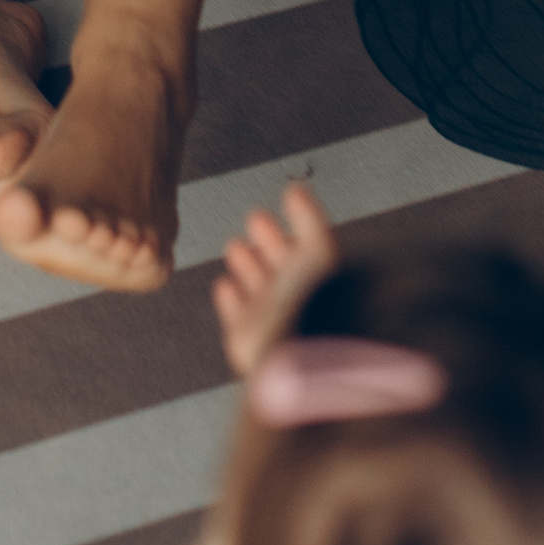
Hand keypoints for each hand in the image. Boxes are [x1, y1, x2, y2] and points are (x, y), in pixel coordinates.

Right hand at [213, 181, 340, 379]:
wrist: (290, 355)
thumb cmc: (309, 308)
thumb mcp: (317, 251)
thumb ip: (308, 218)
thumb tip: (297, 188)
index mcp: (315, 278)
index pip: (302, 249)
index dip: (287, 227)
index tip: (271, 211)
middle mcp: (293, 298)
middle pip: (279, 264)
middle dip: (266, 241)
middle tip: (256, 220)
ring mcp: (269, 318)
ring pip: (256, 286)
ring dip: (246, 265)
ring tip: (237, 247)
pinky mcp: (246, 336)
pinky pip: (235, 314)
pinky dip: (230, 299)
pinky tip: (226, 286)